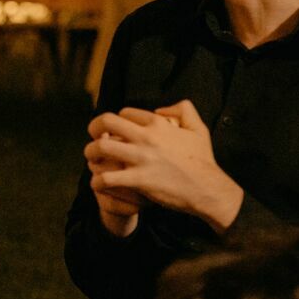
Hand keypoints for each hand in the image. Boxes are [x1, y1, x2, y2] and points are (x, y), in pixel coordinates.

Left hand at [86, 101, 242, 230]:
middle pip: (106, 122)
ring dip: (90, 153)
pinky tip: (98, 184)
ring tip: (92, 160)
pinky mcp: (138, 180)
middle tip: (93, 137)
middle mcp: (146, 137)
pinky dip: (97, 181)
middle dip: (94, 127)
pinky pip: (106, 178)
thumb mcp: (198, 128)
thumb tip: (161, 109)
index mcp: (158, 123)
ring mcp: (141, 158)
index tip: (115, 131)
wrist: (207, 188)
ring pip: (100, 148)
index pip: (124, 113)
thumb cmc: (203, 160)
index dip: (116, 121)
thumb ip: (184, 110)